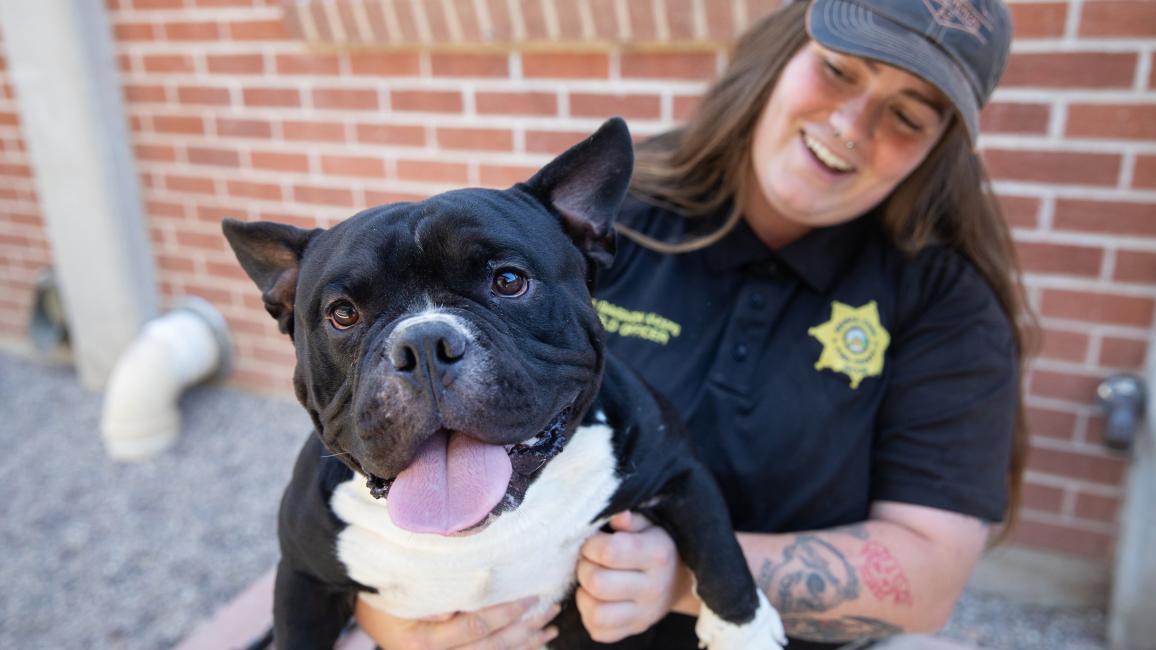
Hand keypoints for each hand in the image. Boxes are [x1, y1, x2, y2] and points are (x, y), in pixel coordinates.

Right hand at [354, 596, 558, 648]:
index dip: (505, 613)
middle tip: (551, 611)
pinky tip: (534, 644)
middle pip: (491, 646)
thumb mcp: (397, 593)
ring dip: (526, 643)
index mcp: (426, 641)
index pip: (475, 627)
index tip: (530, 598)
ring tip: (551, 628)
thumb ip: (426, 598)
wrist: (369, 615)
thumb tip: (448, 610)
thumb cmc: (382, 596)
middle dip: (525, 630)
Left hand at [575, 511, 688, 642]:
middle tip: (589, 560)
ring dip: (585, 595)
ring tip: (591, 581)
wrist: (678, 578)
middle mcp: (654, 588)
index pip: (609, 552)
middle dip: (584, 567)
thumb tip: (617, 517)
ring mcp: (645, 614)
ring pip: (596, 613)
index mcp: (657, 555)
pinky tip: (597, 598)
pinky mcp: (634, 630)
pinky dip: (589, 614)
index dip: (591, 545)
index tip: (593, 541)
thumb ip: (630, 519)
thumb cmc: (654, 545)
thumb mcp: (648, 525)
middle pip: (597, 583)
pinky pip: (598, 631)